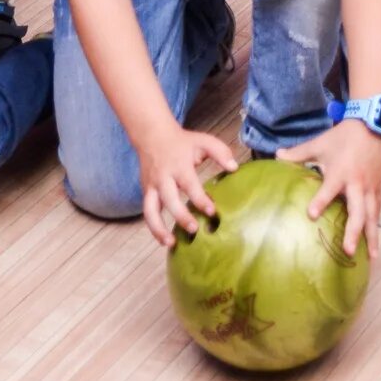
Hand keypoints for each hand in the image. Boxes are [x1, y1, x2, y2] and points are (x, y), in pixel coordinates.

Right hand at [140, 121, 239, 247]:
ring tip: (171, 243)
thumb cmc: (182, 142)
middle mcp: (163, 177)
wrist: (152, 136)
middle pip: (169, 199)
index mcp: (179, 165)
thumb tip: (234, 168)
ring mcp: (151, 186)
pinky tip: (164, 240)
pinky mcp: (145, 192)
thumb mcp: (203, 141)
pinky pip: (147, 213)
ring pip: (150, 211)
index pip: (189, 184)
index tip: (212, 211)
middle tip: (194, 229)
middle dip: (180, 215)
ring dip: (158, 229)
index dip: (200, 199)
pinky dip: (153, 228)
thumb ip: (221, 152)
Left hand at [281, 119, 380, 257]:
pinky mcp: (379, 189)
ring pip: (372, 216)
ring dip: (371, 236)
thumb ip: (298, 153)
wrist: (373, 125)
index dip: (320, 201)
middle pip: (357, 211)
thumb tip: (276, 156)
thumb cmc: (343, 137)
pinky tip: (374, 243)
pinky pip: (378, 211)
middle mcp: (357, 184)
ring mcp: (370, 188)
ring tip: (371, 257)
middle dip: (353, 231)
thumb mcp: (319, 143)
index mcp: (340, 173)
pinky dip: (376, 227)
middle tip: (347, 250)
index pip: (329, 189)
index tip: (310, 215)